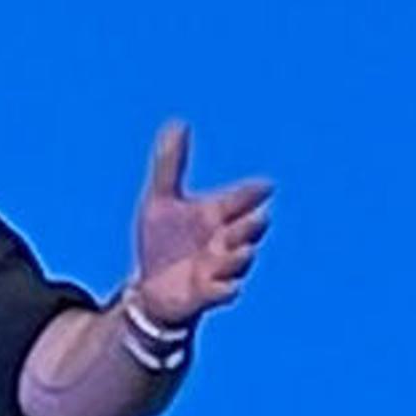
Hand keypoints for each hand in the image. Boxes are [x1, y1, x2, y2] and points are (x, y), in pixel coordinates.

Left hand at [130, 119, 270, 328]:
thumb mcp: (160, 200)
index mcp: (216, 214)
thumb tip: (177, 122)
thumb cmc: (163, 242)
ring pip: (238, 260)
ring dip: (240, 254)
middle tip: (254, 217)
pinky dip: (226, 289)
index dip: (252, 193)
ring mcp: (218, 267)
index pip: (241, 198)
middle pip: (247, 228)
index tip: (264, 187)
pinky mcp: (206, 294)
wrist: (150, 287)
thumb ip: (170, 164)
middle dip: (250, 224)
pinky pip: (222, 292)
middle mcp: (223, 239)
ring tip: (240, 249)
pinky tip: (228, 287)